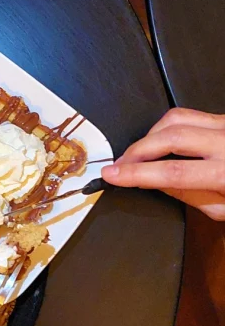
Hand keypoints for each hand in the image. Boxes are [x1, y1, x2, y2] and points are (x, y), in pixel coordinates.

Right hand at [101, 107, 224, 219]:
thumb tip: (152, 181)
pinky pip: (189, 115)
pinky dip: (166, 127)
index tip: (111, 175)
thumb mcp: (224, 211)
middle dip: (137, 150)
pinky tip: (160, 142)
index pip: (174, 172)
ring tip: (138, 154)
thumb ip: (188, 194)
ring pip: (176, 118)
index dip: (137, 174)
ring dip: (149, 135)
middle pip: (171, 136)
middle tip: (118, 165)